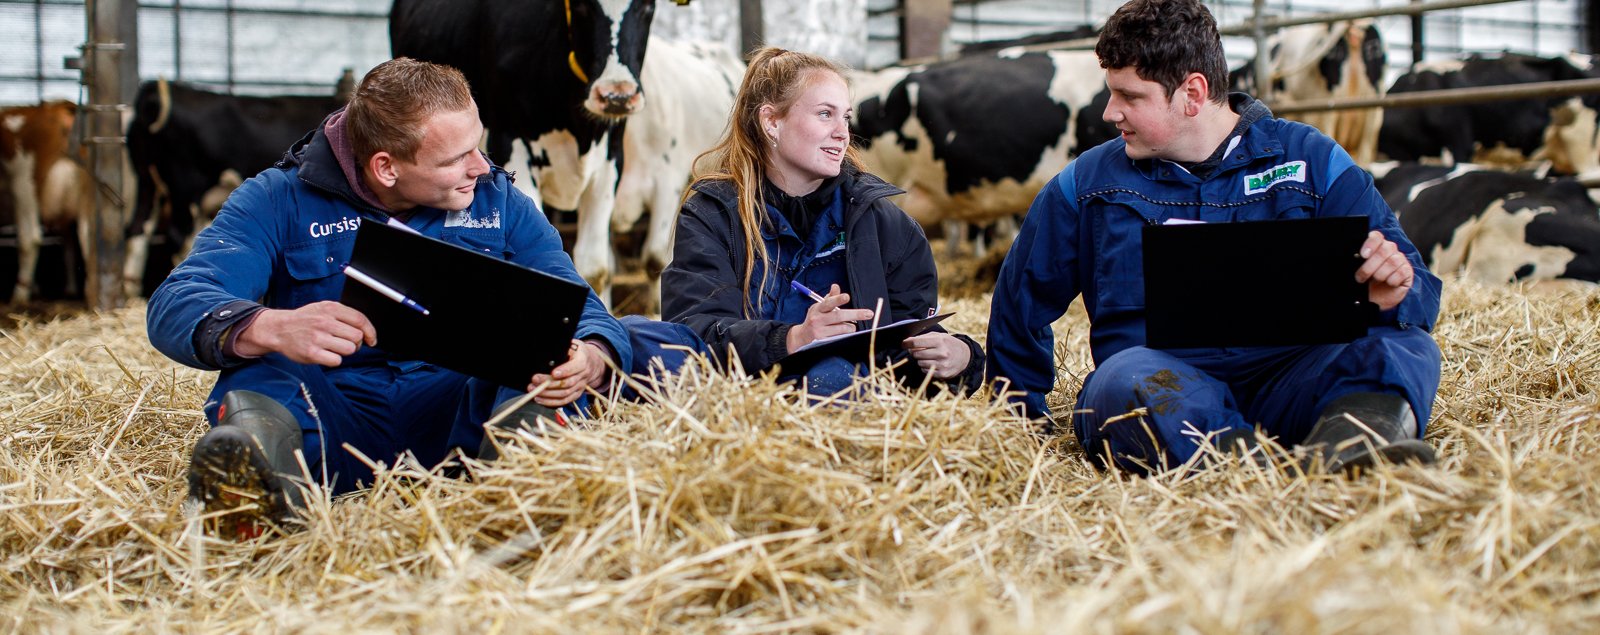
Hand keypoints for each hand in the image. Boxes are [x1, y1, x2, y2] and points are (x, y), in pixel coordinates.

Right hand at [233, 301, 375, 366]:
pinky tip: (326, 354)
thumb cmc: (305, 320)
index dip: (370, 332)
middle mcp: (325, 321)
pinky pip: (337, 360)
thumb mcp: (324, 308)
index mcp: (330, 308)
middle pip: (357, 336)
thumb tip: (367, 331)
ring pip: (349, 349)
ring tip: (335, 348)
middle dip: (356, 343)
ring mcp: (318, 337)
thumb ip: (344, 316)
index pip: (360, 320)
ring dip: (346, 351)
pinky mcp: (312, 353)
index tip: (371, 340)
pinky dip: (334, 360)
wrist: (279, 328)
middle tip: (345, 343)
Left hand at [528, 339, 610, 406]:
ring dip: (547, 394)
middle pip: (567, 383)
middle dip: (549, 383)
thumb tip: (545, 352)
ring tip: (533, 390)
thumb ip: (561, 349)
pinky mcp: (577, 394)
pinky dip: (551, 402)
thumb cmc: (576, 352)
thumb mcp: (572, 345)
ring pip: (565, 394)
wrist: (590, 362)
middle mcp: (584, 374)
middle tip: (535, 380)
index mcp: (583, 360)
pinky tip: (540, 399)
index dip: (565, 371)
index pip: (576, 367)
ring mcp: (581, 386)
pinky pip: (565, 401)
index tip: (553, 373)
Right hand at [786, 284, 874, 352]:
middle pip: (838, 316)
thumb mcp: (819, 307)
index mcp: (818, 308)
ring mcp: (820, 332)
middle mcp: (818, 319)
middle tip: (869, 313)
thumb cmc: (815, 319)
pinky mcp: (823, 342)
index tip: (847, 296)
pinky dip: (846, 334)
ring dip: (851, 327)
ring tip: (850, 326)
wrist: (802, 337)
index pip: (828, 302)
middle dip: (855, 314)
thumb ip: (830, 297)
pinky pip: (840, 337)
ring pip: (843, 328)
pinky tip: (843, 333)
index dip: (837, 299)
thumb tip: (836, 286)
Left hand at [903, 331, 971, 379]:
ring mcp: (942, 365)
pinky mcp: (942, 374)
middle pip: (916, 354)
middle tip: (917, 350)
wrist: (965, 357)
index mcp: (940, 341)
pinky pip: (925, 371)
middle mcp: (941, 353)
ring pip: (920, 363)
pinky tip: (933, 363)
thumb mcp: (940, 336)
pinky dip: (925, 367)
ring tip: (928, 356)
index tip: (903, 343)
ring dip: (920, 360)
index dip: (907, 343)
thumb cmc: (949, 344)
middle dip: (914, 352)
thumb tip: (908, 341)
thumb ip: (924, 337)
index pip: (917, 343)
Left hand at [1357, 230, 1413, 311]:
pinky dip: (1392, 280)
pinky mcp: (1407, 271)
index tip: (1363, 255)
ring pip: (1393, 261)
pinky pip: (1401, 272)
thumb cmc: (1366, 283)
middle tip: (1361, 277)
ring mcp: (1400, 259)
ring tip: (1375, 280)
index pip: (1376, 236)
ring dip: (1380, 274)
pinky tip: (1388, 283)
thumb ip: (1356, 263)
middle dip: (1370, 266)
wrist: (1376, 299)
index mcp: (1376, 246)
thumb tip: (1352, 260)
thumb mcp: (1357, 272)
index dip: (1370, 244)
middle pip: (1384, 249)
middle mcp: (1389, 250)